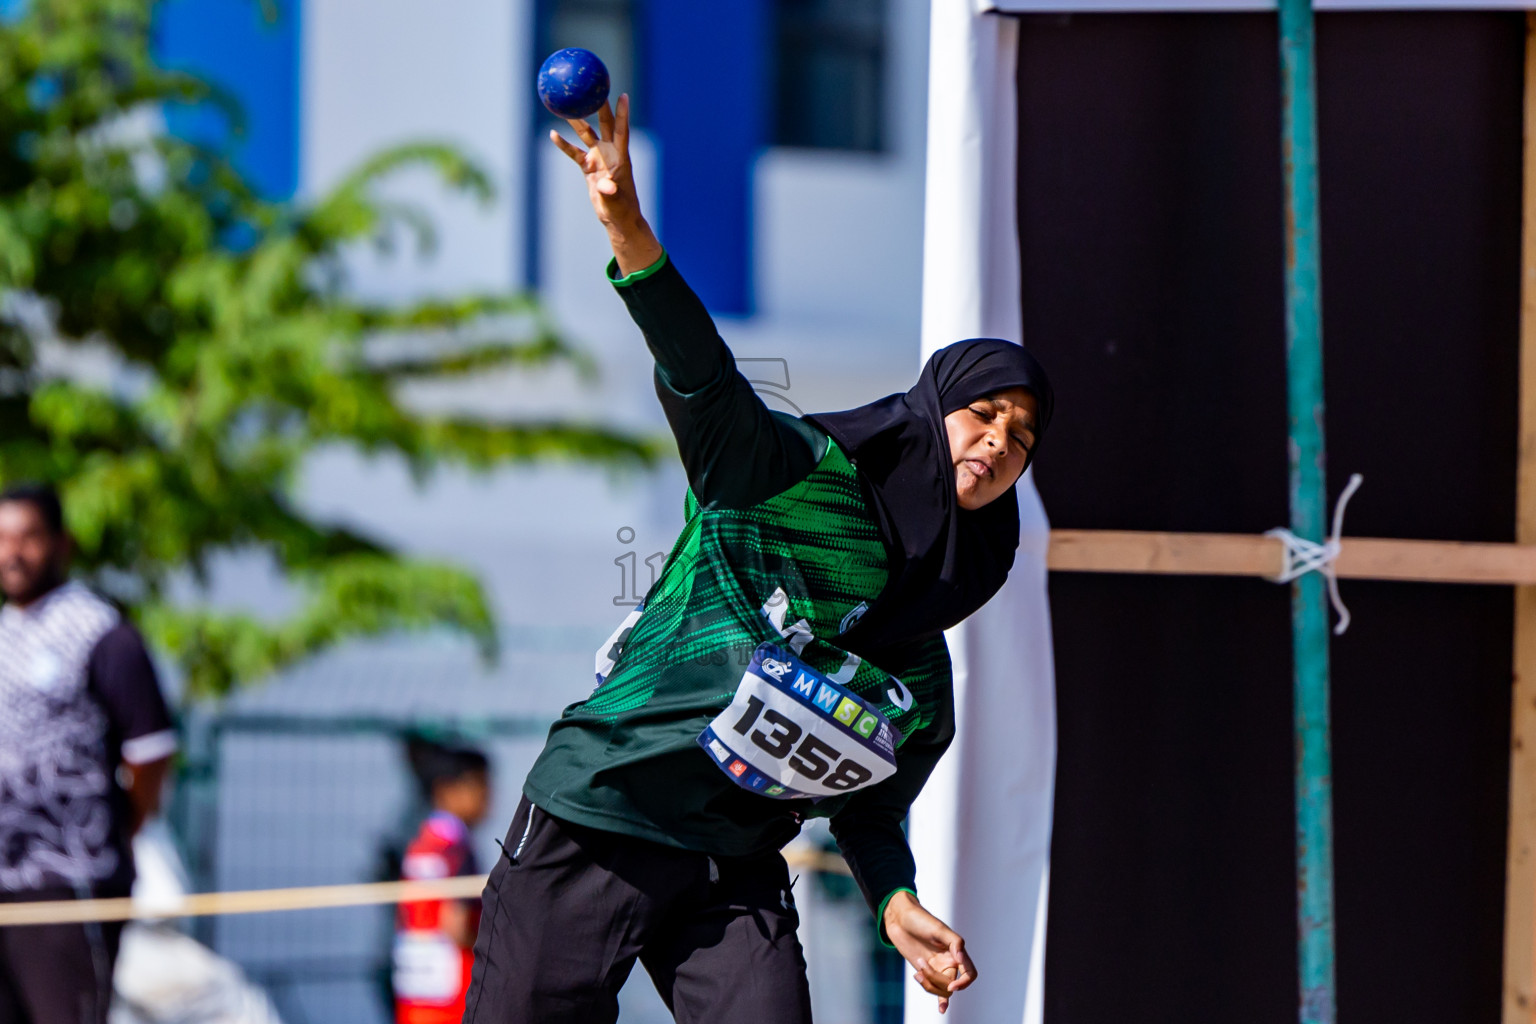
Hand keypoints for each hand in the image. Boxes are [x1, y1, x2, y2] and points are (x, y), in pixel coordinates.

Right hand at [549, 95, 661, 274]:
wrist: (616, 219)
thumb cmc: (622, 210)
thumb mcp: (616, 201)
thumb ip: (610, 192)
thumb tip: (605, 186)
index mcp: (620, 157)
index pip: (622, 130)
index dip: (623, 113)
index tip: (623, 95)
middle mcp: (610, 153)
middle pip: (604, 124)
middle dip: (598, 106)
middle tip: (592, 87)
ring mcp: (599, 158)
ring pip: (587, 134)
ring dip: (577, 120)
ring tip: (566, 104)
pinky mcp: (589, 167)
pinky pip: (574, 152)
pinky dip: (564, 144)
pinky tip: (553, 133)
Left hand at [883, 891, 975, 1013]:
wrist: (900, 919)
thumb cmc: (920, 919)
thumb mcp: (938, 928)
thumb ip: (955, 943)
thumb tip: (962, 960)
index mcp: (956, 951)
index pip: (970, 973)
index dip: (964, 983)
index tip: (951, 986)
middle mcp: (949, 961)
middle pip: (951, 984)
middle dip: (935, 979)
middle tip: (921, 964)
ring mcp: (937, 967)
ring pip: (941, 989)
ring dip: (928, 984)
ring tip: (917, 970)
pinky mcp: (925, 970)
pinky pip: (935, 988)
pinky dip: (939, 999)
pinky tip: (941, 1009)